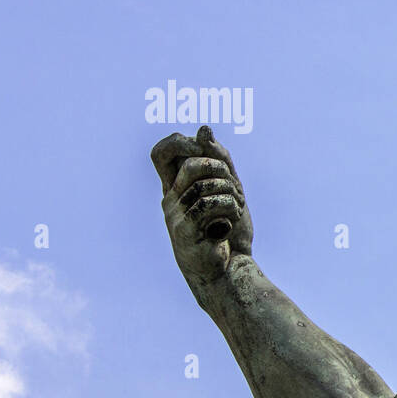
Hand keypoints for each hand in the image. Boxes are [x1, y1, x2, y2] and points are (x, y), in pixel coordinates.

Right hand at [151, 125, 253, 291]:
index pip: (161, 153)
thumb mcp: (228, 189)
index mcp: (175, 187)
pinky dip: (229, 208)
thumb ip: (219, 160)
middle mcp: (170, 199)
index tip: (203, 150)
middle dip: (221, 169)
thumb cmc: (226, 229)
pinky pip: (209, 204)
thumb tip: (203, 129)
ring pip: (205, 185)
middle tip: (233, 185)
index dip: (180, 143)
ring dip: (231, 193)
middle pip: (191, 165)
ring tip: (236, 207)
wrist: (229, 268)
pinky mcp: (184, 230)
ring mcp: (174, 215)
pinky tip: (229, 221)